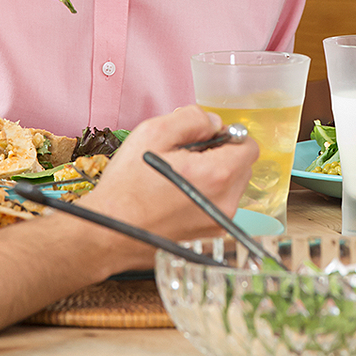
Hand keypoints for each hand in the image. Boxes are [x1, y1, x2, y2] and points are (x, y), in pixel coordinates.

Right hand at [77, 106, 257, 270]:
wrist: (107, 234)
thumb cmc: (126, 187)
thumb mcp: (153, 133)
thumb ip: (192, 119)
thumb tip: (214, 122)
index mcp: (218, 175)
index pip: (248, 145)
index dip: (226, 135)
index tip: (202, 138)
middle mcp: (225, 203)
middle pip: (242, 166)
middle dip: (220, 155)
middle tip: (184, 157)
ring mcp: (218, 224)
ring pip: (232, 187)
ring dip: (213, 176)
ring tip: (177, 177)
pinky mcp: (208, 237)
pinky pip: (218, 206)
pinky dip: (205, 196)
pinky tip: (176, 196)